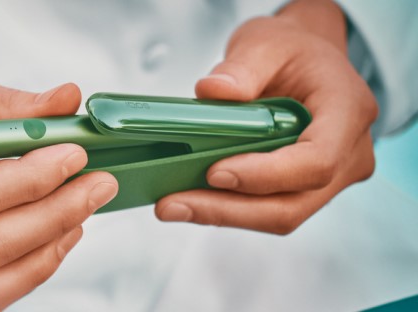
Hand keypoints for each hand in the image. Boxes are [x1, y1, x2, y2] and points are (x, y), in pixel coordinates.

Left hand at [155, 0, 376, 233]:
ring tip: (173, 205)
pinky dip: (228, 208)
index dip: (265, 175)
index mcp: (348, 111)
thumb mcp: (266, 42)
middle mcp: (349, 153)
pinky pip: (268, 208)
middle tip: (173, 204)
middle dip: (228, 210)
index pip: (317, 161)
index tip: (214, 172)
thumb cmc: (291, 51)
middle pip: (293, 203)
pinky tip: (191, 199)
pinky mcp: (305, 189)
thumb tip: (211, 92)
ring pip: (279, 215)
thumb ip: (242, 67)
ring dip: (223, 214)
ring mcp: (331, 177)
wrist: (305, 62)